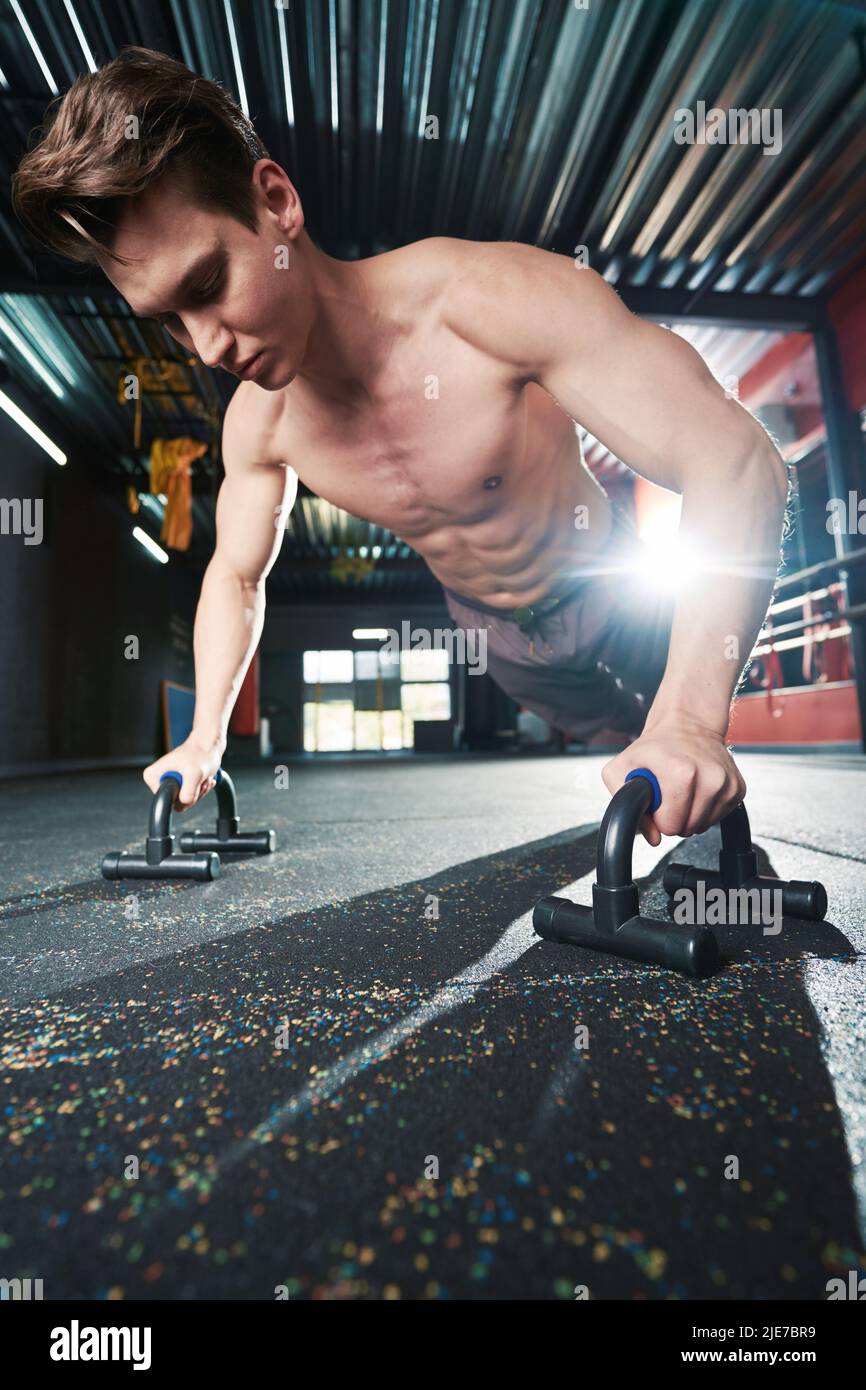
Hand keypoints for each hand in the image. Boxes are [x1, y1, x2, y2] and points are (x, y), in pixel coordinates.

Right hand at [142, 735, 224, 813]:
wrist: (209, 746)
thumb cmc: (201, 753)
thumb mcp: (195, 772)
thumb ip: (188, 790)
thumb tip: (184, 802)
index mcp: (152, 777)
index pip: (165, 799)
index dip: (181, 794)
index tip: (188, 779)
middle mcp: (159, 781)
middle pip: (176, 803)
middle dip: (193, 793)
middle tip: (199, 779)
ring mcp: (171, 784)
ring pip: (185, 801)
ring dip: (199, 791)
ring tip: (203, 777)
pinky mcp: (181, 786)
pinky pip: (191, 798)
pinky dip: (201, 790)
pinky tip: (204, 779)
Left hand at [601, 713, 745, 845]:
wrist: (688, 725)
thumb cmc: (655, 747)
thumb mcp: (621, 769)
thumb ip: (626, 805)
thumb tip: (653, 838)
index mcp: (681, 772)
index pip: (670, 826)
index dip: (659, 817)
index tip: (657, 799)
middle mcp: (710, 778)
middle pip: (687, 829)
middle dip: (674, 817)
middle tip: (669, 793)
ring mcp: (727, 784)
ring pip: (703, 826)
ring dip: (690, 814)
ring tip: (683, 790)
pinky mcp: (738, 789)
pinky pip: (718, 818)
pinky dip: (705, 809)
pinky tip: (697, 790)